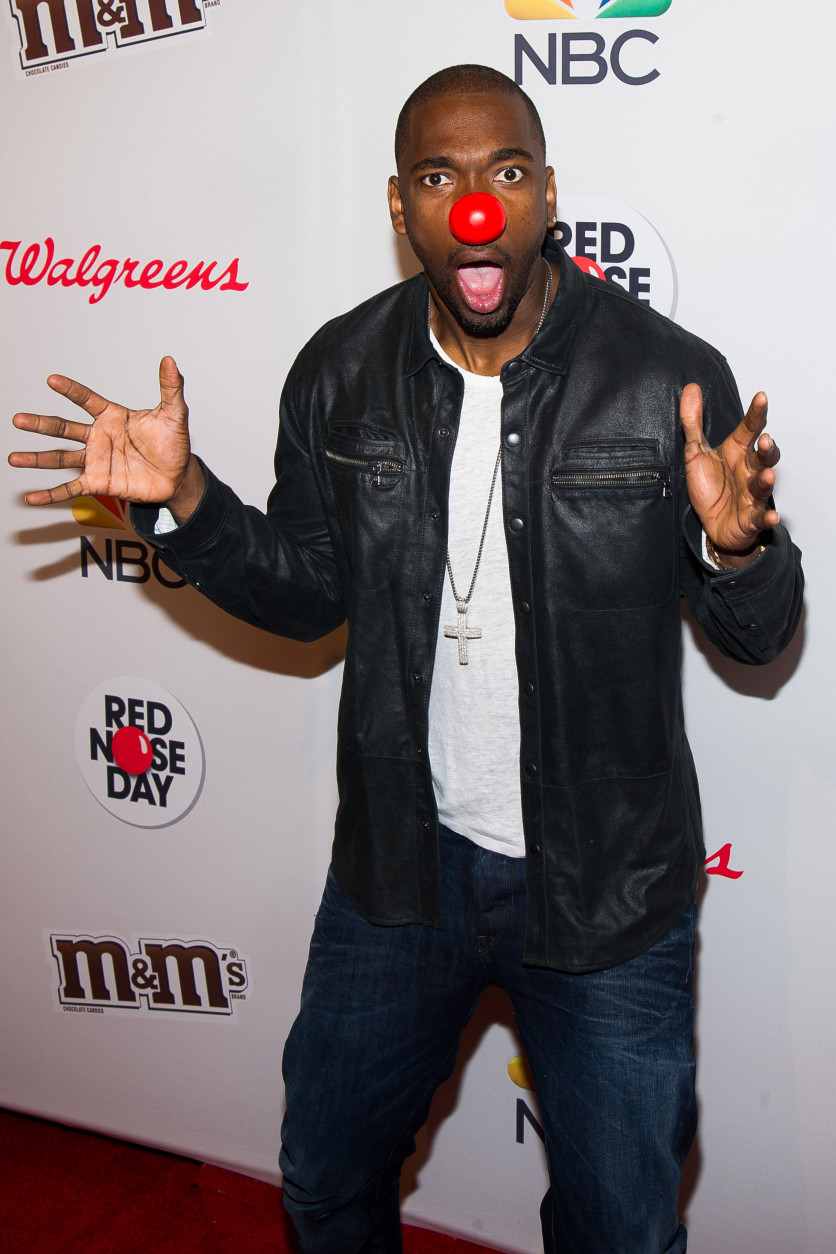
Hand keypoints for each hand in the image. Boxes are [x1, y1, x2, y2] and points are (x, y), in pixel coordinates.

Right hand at [9, 356, 203, 522]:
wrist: (177, 477)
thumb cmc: (173, 444)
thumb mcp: (175, 415)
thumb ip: (170, 388)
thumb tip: (169, 361)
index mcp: (112, 416)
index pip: (87, 400)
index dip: (71, 391)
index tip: (52, 380)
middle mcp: (98, 437)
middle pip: (63, 428)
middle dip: (41, 424)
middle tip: (18, 420)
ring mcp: (95, 460)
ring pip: (60, 458)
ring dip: (36, 459)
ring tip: (14, 458)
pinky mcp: (98, 482)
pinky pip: (70, 489)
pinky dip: (51, 494)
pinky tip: (32, 497)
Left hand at [680, 383, 779, 568]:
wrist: (713, 524)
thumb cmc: (710, 487)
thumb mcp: (696, 452)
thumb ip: (693, 422)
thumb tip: (690, 389)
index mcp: (737, 452)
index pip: (749, 428)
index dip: (756, 413)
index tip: (761, 397)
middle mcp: (748, 470)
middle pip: (762, 456)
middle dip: (765, 449)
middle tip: (764, 440)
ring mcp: (752, 494)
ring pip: (762, 484)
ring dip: (766, 480)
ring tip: (768, 474)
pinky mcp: (750, 517)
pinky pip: (760, 517)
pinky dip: (767, 518)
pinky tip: (772, 516)